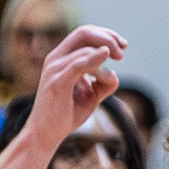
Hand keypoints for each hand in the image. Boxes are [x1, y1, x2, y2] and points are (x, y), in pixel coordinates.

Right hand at [32, 25, 126, 150]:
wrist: (45, 135)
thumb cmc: (65, 114)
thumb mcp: (90, 96)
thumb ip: (104, 84)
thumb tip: (116, 76)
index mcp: (62, 58)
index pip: (84, 34)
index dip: (106, 35)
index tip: (123, 46)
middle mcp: (56, 58)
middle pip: (84, 33)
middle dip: (108, 37)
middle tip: (122, 53)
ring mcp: (55, 69)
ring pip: (85, 50)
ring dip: (104, 61)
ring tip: (108, 81)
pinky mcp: (58, 82)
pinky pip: (78, 64)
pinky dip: (94, 59)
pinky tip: (106, 56)